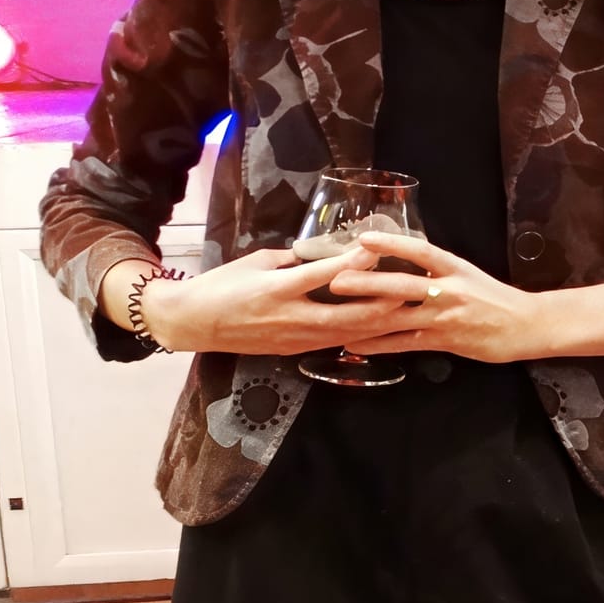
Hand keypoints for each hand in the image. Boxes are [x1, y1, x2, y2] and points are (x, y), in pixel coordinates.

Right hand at [110, 244, 422, 355]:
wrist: (192, 323)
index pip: (320, 276)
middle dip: (379, 305)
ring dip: (377, 324)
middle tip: (410, 290)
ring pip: (344, 334)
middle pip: (344, 314)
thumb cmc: (222, 284)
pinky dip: (360, 335)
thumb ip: (293, 259)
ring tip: (407, 311)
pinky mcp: (294, 350)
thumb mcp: (256, 261)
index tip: (377, 252)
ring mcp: (292, 338)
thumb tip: (325, 252)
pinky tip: (383, 329)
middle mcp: (287, 317)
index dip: (350, 265)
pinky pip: (333, 342)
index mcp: (275, 289)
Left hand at [331, 231, 545, 363]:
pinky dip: (378, 344)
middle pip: (402, 285)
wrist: (525, 325)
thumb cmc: (495, 298)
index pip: (421, 251)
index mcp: (455, 268)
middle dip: (367, 282)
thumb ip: (437, 271)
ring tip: (335, 315)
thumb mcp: (468, 275)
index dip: (392, 244)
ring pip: (399, 316)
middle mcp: (449, 290)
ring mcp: (446, 317)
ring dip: (365, 316)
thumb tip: (402, 261)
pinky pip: (404, 343)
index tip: (364, 238)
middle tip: (336, 279)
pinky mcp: (444, 340)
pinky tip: (356, 345)